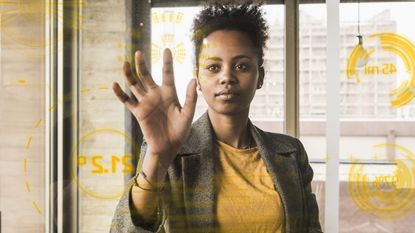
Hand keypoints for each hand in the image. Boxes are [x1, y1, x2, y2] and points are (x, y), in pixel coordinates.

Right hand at [112, 48, 197, 162]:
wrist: (168, 146)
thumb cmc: (180, 131)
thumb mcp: (187, 114)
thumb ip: (190, 97)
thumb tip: (193, 80)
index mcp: (170, 93)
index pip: (167, 74)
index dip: (167, 62)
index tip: (166, 49)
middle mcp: (156, 95)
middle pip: (147, 76)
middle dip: (142, 65)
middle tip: (138, 52)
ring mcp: (146, 102)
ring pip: (135, 85)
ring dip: (129, 74)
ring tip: (125, 63)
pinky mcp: (138, 112)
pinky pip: (127, 101)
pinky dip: (120, 93)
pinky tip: (115, 84)